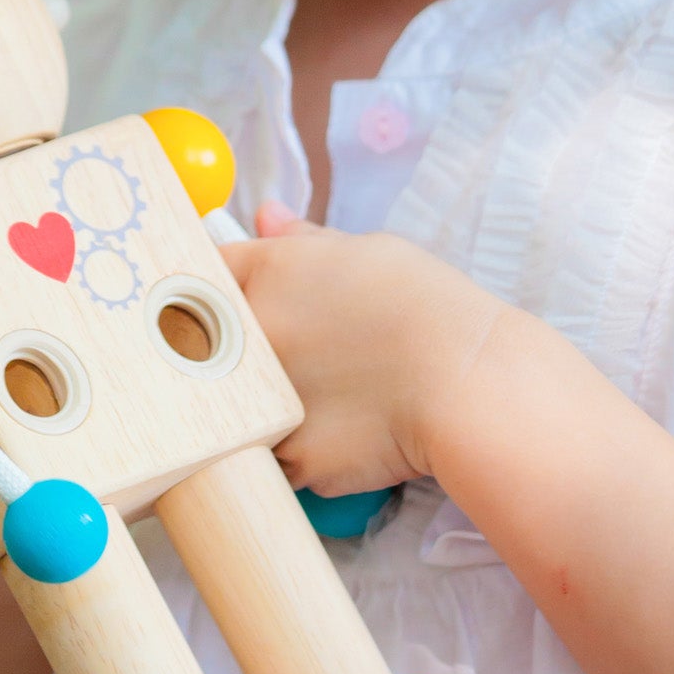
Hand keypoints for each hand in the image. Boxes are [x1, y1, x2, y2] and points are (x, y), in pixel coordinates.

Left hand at [221, 204, 504, 496]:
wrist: (467, 383)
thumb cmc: (426, 306)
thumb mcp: (367, 251)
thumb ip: (303, 241)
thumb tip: (265, 215)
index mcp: (265, 275)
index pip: (208, 271)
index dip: (220, 285)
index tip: (241, 299)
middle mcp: (250, 337)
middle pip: (207, 342)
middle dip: (236, 348)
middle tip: (299, 352)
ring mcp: (264, 403)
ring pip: (242, 408)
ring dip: (265, 404)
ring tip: (329, 395)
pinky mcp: (290, 458)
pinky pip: (278, 455)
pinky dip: (302, 448)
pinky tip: (343, 433)